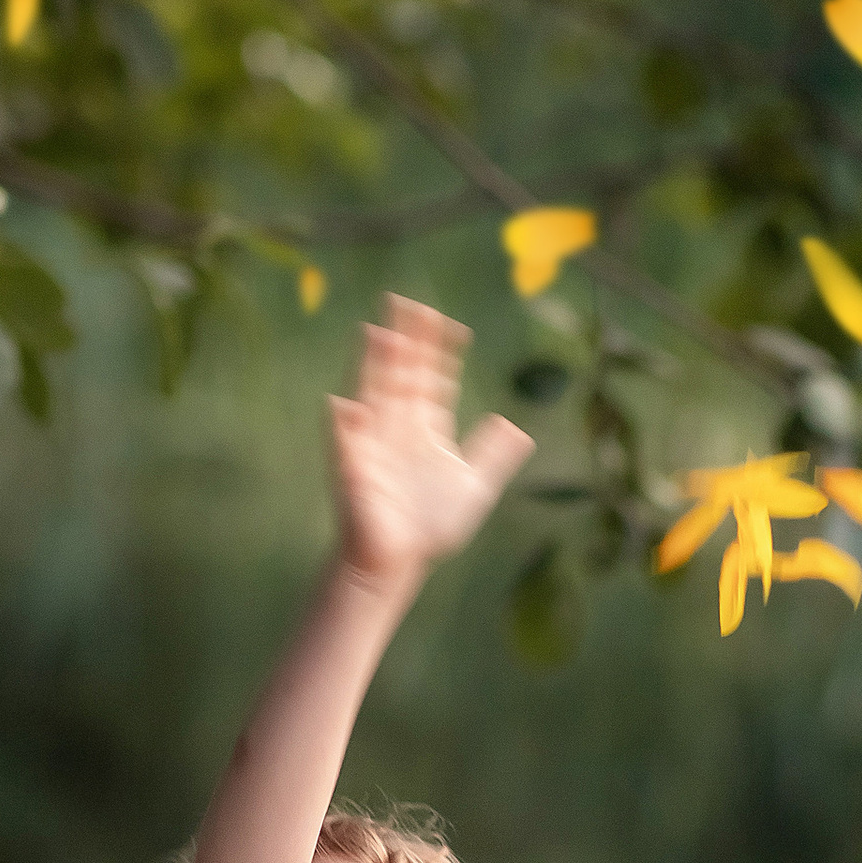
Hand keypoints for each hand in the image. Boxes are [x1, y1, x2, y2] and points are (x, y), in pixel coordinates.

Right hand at [327, 296, 530, 590]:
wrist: (399, 560)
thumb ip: (493, 455)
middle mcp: (398, 426)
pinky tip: (343, 403)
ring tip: (378, 333)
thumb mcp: (473, 486)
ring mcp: (373, 443)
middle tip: (409, 302)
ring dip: (374, 366)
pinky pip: (346, 444)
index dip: (441, 353)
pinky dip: (344, 425)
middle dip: (406, 340)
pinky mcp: (354, 470)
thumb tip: (519, 428)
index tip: (453, 326)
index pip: (434, 379)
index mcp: (426, 427)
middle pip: (402, 373)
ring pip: (374, 395)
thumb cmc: (431, 526)